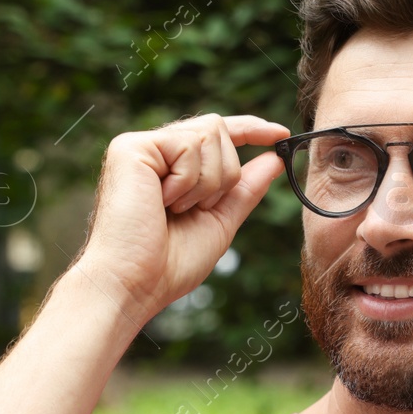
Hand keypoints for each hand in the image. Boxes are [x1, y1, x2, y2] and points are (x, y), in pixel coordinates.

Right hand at [73, 113, 289, 322]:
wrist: (134, 283)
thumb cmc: (169, 264)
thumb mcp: (220, 222)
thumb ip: (245, 190)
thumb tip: (275, 158)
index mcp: (172, 167)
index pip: (216, 134)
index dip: (250, 130)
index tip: (281, 135)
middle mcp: (155, 151)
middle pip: (219, 130)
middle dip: (226, 174)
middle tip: (199, 208)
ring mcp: (140, 146)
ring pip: (210, 134)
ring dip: (207, 182)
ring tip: (175, 209)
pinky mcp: (131, 147)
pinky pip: (189, 145)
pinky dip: (188, 181)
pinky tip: (162, 203)